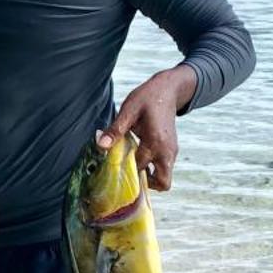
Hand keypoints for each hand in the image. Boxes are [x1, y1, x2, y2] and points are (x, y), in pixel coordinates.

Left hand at [97, 66, 197, 192]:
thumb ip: (115, 129)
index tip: (111, 167)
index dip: (124, 170)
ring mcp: (172, 152)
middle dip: (144, 183)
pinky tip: (137, 156)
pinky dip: (152, 168)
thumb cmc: (147, 98)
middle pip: (162, 183)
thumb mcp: (128, 110)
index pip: (139, 167)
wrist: (169, 90)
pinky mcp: (171, 150)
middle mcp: (167, 151)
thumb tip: (100, 145)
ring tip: (130, 163)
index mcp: (156, 141)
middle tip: (126, 172)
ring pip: (164, 178)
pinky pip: (164, 168)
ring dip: (148, 176)